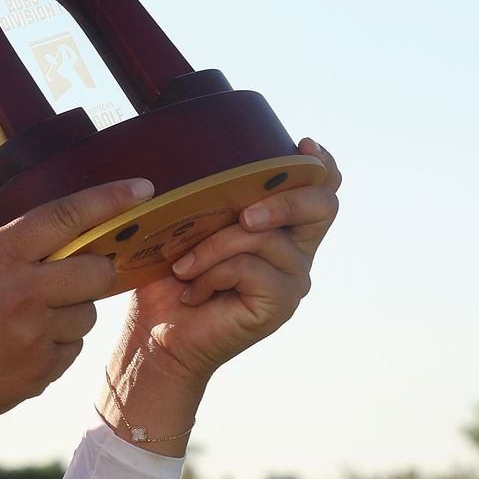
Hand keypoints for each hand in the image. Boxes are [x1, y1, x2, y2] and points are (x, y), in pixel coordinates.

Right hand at [0, 146, 155, 456]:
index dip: (110, 198)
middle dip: (93, 269)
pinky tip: (25, 345)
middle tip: (70, 273)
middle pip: (97, 270)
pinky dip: (58, 345)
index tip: (143, 188)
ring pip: (89, 313)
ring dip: (72, 311)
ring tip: (31, 315)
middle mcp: (22, 293)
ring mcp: (34, 336)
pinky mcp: (42, 372)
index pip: (67, 216)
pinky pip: (74, 349)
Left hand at [128, 138, 341, 383]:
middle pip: (321, 204)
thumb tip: (204, 157)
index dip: (321, 164)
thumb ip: (212, 195)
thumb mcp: (189, 223)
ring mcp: (293, 277)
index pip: (322, 187)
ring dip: (214, 246)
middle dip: (283, 199)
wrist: (157, 332)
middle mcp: (296, 249)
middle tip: (243, 215)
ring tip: (184, 268)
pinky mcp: (281, 302)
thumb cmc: (169, 275)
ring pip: (266, 235)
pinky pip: (251, 267)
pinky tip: (194, 291)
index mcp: (281, 224)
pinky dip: (213, 273)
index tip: (303, 146)